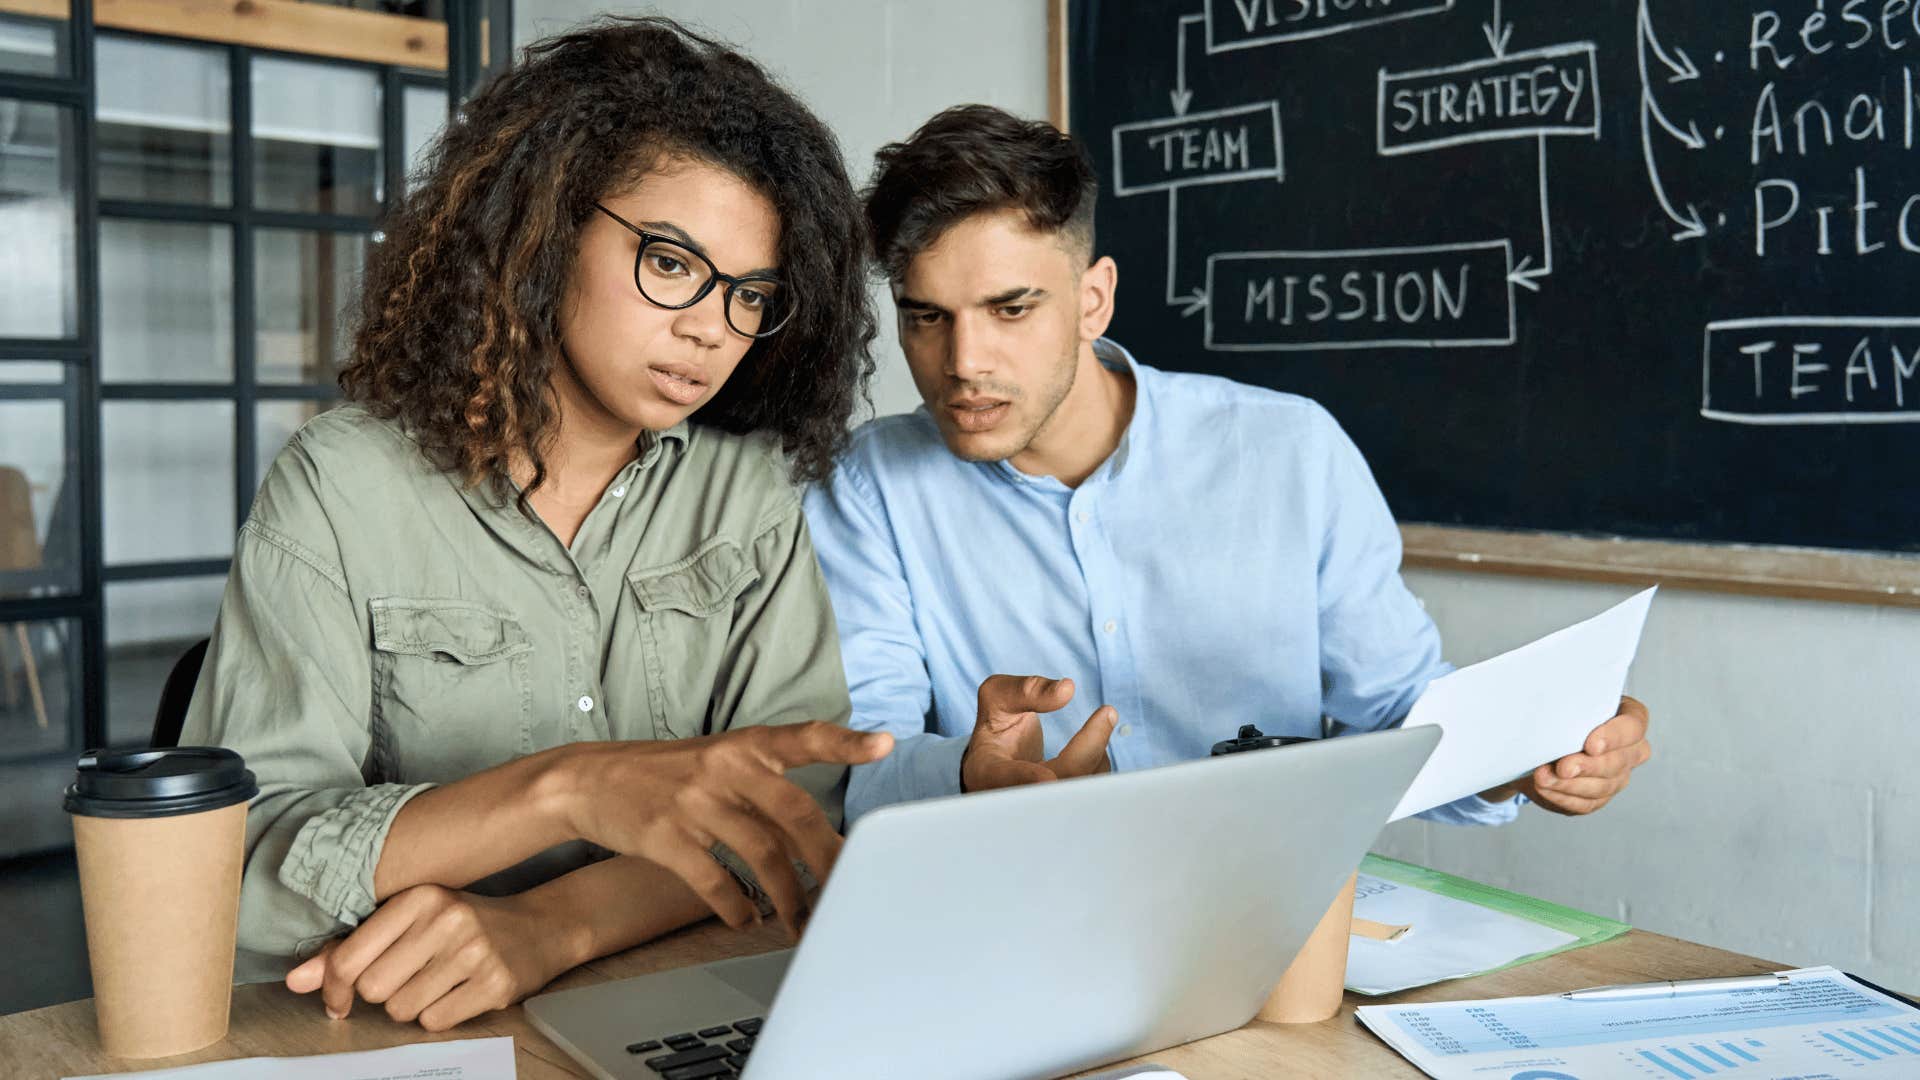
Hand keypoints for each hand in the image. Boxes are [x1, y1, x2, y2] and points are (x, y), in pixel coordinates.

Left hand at [286, 885, 567, 1030]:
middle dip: (382, 994)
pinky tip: (457, 993)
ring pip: (401, 1010)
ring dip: (411, 1006)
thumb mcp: (410, 921)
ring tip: (437, 982)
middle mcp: (446, 919)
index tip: (337, 1000)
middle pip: (372, 989)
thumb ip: (351, 948)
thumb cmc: (463, 924)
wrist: (540, 928)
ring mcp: (474, 952)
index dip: (333, 987)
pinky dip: (438, 1016)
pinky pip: (434, 1022)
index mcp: (419, 897)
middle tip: (408, 977)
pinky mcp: (494, 983)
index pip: (349, 957)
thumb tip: (295, 980)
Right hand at [560, 722, 892, 936]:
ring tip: (800, 924)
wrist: (589, 779)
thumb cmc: (670, 775)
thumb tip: (820, 842)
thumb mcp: (719, 763)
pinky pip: (714, 881)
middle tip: (851, 891)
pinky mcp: (664, 835)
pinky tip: (746, 921)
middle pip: (795, 814)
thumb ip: (766, 791)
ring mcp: (694, 800)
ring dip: (788, 897)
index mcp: (744, 745)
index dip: (846, 742)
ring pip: (762, 855)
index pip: (804, 737)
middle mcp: (724, 767)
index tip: (884, 744)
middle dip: (830, 859)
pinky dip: (736, 908)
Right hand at [961, 675, 1116, 792]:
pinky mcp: (1061, 809)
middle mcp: (1012, 797)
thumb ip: (1027, 690)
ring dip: (1096, 753)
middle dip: (1086, 749)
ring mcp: (1038, 807)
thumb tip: (1066, 689)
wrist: (997, 760)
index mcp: (987, 772)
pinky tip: (1093, 745)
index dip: (1025, 779)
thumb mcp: (998, 696)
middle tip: (1107, 712)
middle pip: (1055, 785)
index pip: (1004, 778)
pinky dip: (1099, 764)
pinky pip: (1090, 792)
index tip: (1046, 777)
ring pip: (1078, 789)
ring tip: (1099, 721)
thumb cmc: (994, 726)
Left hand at [1480, 695, 1652, 814]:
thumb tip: (1550, 711)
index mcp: (1629, 719)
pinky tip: (1544, 787)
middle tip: (1563, 767)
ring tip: (1542, 777)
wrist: (1539, 740)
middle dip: (1588, 766)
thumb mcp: (1562, 702)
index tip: (1590, 744)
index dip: (1614, 737)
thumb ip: (1566, 704)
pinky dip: (1561, 797)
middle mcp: (1630, 751)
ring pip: (1601, 787)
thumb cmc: (1558, 713)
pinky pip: (1584, 803)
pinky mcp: (1598, 797)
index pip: (1633, 726)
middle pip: (1618, 762)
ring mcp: (1617, 776)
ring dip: (1569, 784)